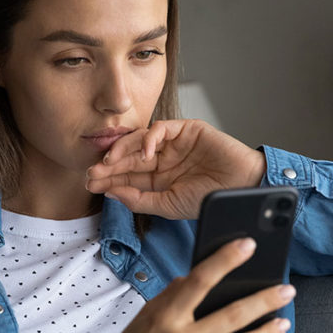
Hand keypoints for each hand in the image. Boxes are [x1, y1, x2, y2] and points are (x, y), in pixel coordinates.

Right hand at [79, 237, 294, 332]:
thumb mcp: (144, 318)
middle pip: (234, 314)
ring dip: (267, 331)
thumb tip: (192, 279)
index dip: (226, 259)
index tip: (248, 245)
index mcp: (165, 317)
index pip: (201, 280)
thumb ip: (171, 297)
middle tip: (287, 289)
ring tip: (283, 322)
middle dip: (266, 299)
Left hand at [85, 120, 265, 218]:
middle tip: (92, 172)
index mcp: (159, 179)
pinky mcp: (187, 129)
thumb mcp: (168, 205)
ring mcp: (174, 143)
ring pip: (140, 140)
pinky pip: (162, 128)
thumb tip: (111, 192)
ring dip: (122, 149)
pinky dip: (149, 137)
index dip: (108, 179)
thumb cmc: (210, 198)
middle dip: (109, 165)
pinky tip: (144, 152)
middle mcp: (163, 159)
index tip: (90, 184)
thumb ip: (139, 199)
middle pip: (129, 158)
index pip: (127, 176)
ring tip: (109, 161)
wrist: (242, 188)